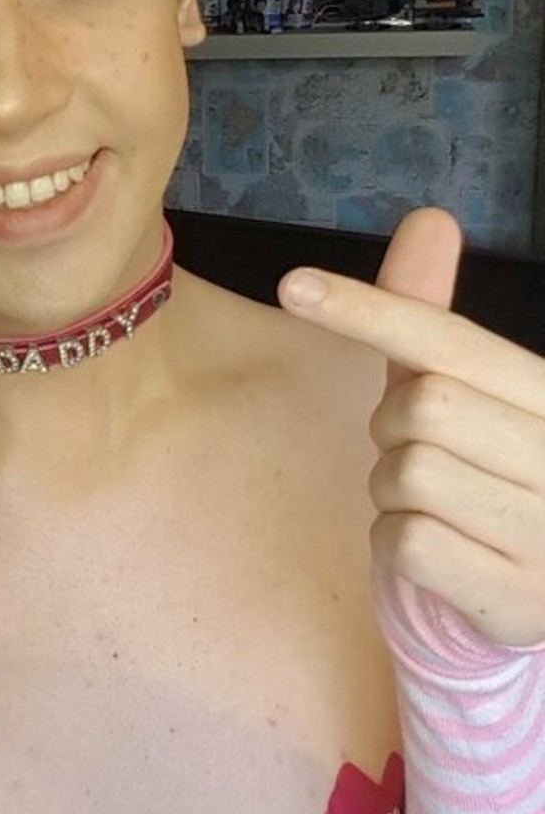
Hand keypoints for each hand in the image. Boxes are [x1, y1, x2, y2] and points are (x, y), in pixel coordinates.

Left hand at [277, 207, 544, 648]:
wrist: (540, 591)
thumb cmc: (492, 477)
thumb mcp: (472, 394)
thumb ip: (437, 320)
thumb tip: (430, 216)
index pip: (452, 340)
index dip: (370, 310)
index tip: (292, 285)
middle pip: (421, 406)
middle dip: (392, 428)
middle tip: (418, 453)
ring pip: (408, 474)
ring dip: (391, 491)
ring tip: (434, 508)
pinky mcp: (516, 596)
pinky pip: (407, 542)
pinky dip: (396, 545)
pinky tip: (434, 556)